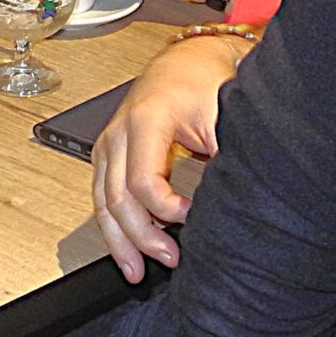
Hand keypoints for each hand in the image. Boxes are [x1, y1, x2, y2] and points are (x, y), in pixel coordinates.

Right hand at [91, 32, 250, 281]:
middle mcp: (118, 132)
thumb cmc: (203, 84)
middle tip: (171, 259)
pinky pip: (102, 196)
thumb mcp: (222, 116)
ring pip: (102, 202)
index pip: (144, 182)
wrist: (186, 63)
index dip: (168, 210)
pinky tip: (124, 252)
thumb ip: (225, 157)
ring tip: (136, 272)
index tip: (195, 219)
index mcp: (146, 120)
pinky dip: (113, 227)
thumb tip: (233, 204)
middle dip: (142, 236)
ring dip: (119, 241)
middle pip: (116, 198)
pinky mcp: (107, 154)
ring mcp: (107, 143)